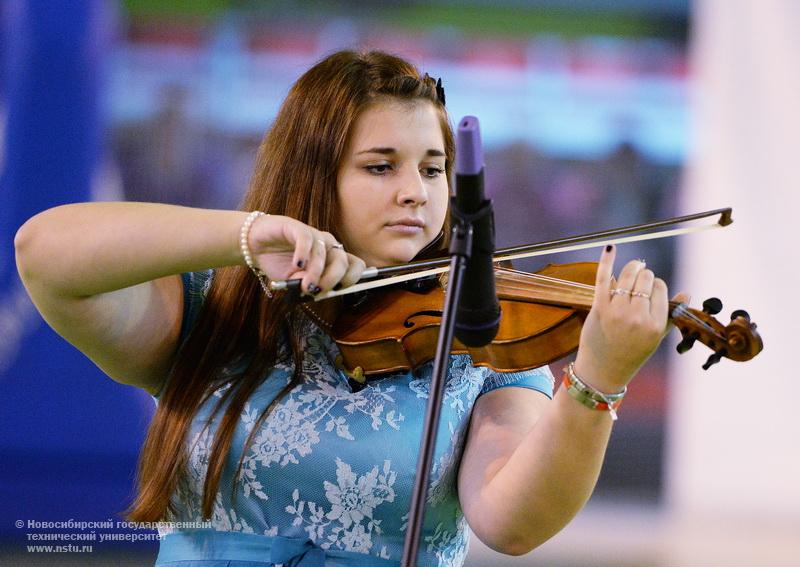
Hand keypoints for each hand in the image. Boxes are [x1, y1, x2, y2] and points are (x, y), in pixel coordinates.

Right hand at [246, 214, 365, 294]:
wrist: (256, 246)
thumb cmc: (279, 264)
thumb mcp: (294, 282)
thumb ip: (305, 286)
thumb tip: (314, 290)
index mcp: (333, 259)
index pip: (356, 266)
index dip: (351, 279)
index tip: (337, 291)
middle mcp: (328, 245)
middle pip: (342, 261)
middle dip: (331, 280)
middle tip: (317, 291)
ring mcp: (313, 235)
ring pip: (324, 253)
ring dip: (316, 272)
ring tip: (305, 285)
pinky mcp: (296, 227)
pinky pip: (306, 239)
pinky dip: (304, 253)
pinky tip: (297, 264)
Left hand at [573, 245, 688, 392]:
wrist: (603, 371)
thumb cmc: (631, 354)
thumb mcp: (656, 339)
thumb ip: (671, 316)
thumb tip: (686, 293)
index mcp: (656, 324)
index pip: (661, 288)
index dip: (656, 285)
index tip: (651, 290)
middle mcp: (638, 317)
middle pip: (645, 280)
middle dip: (644, 276)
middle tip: (641, 278)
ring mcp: (617, 312)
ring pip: (627, 276)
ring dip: (631, 268)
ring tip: (633, 268)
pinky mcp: (599, 308)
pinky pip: (603, 278)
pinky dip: (606, 261)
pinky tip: (610, 248)